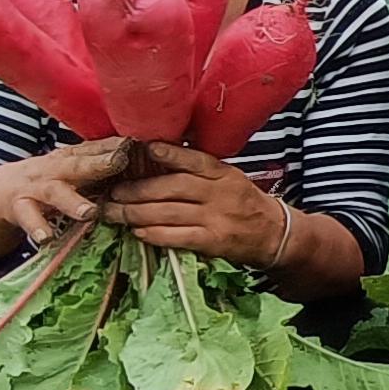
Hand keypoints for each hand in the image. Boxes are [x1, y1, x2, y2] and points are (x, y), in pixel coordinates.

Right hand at [0, 138, 129, 248]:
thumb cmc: (48, 181)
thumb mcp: (71, 170)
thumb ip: (100, 166)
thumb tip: (142, 158)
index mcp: (69, 159)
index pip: (95, 149)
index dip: (114, 146)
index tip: (137, 142)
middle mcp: (54, 169)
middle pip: (78, 165)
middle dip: (99, 164)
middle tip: (120, 162)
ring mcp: (35, 188)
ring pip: (55, 193)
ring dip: (72, 202)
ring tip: (89, 212)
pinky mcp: (18, 207)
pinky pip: (28, 218)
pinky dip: (37, 228)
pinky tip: (46, 238)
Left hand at [100, 141, 294, 262]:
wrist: (274, 234)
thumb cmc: (244, 203)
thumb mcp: (229, 178)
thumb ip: (200, 170)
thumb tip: (157, 157)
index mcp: (224, 174)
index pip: (195, 160)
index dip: (170, 154)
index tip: (146, 147)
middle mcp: (220, 194)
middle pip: (174, 188)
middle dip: (138, 190)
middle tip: (114, 192)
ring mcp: (217, 218)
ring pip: (169, 213)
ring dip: (137, 214)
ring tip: (115, 213)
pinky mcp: (214, 242)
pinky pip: (178, 237)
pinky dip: (155, 235)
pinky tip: (138, 232)